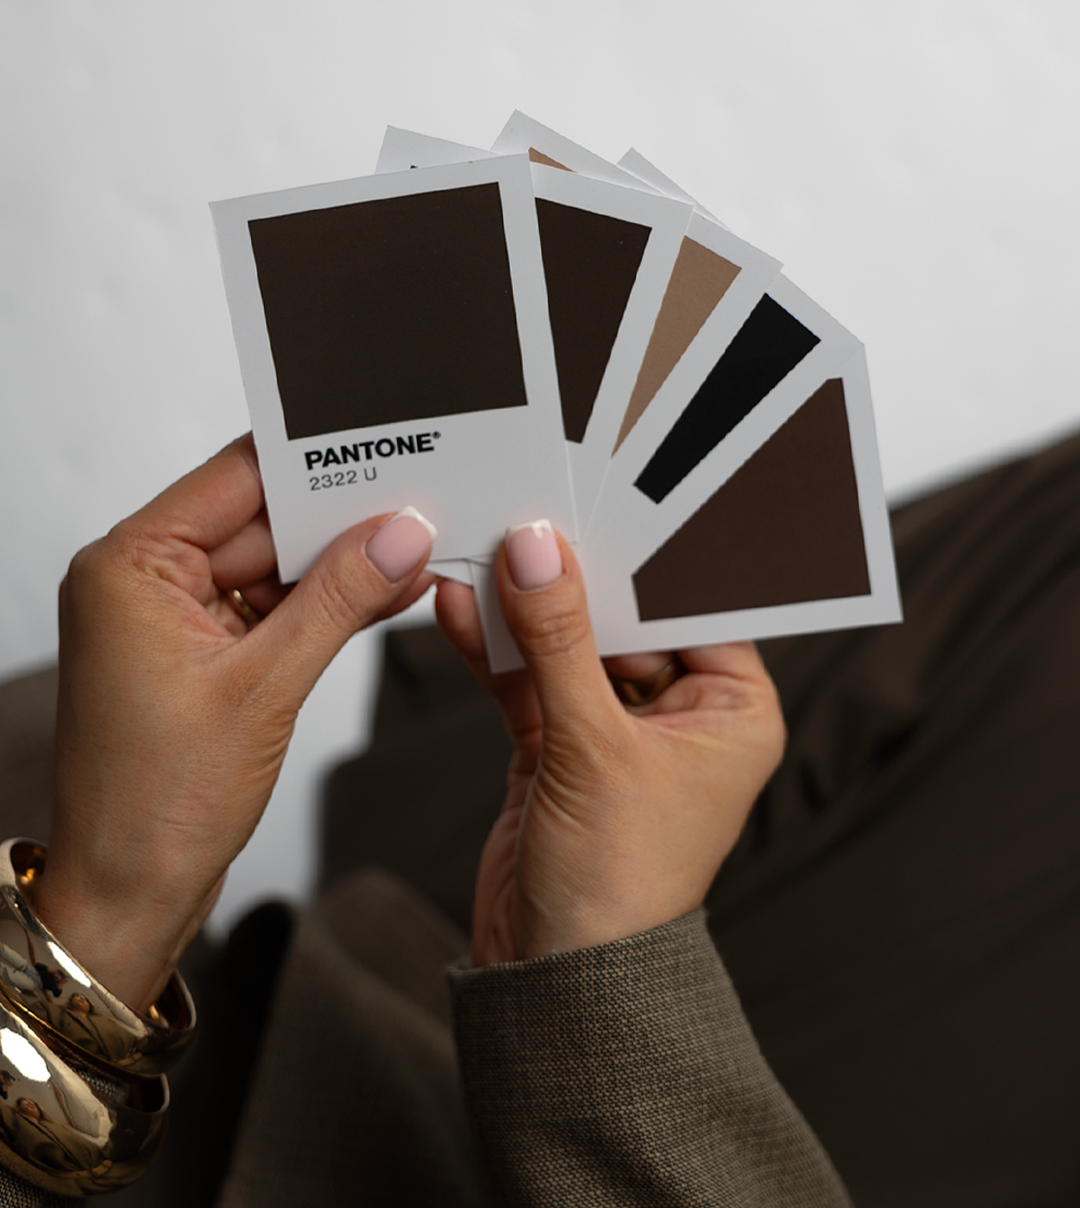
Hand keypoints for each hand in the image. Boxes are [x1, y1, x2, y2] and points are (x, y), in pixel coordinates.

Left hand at [31, 436, 434, 1011]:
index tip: (384, 447)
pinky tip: (382, 593)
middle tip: (420, 507)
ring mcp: (167, 615)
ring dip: (338, 564)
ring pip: (271, 561)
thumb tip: (397, 536)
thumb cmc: (153, 809)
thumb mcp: (264, 690)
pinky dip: (321, 604)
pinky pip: (268, 604)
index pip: (235, 479)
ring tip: (415, 552)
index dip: (314, 463)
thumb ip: (338, 600)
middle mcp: (139, 578)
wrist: (127, 900)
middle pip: (259, 517)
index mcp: (128, 566)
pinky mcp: (195, 650)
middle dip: (340, 518)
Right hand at [436, 524, 784, 965]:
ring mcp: (614, 731)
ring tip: (480, 546)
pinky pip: (526, 679)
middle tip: (526, 513)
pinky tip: (459, 606)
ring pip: (567, 644)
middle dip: (570, 575)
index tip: (597, 499)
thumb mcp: (592, 748)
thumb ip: (558, 642)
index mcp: (733, 710)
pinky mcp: (556, 749)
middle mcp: (681, 715)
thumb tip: (537, 553)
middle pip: (622, 616)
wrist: (554, 985)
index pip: (690, 604)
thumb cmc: (617, 888)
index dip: (642, 556)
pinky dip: (493, 648)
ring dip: (522, 607)